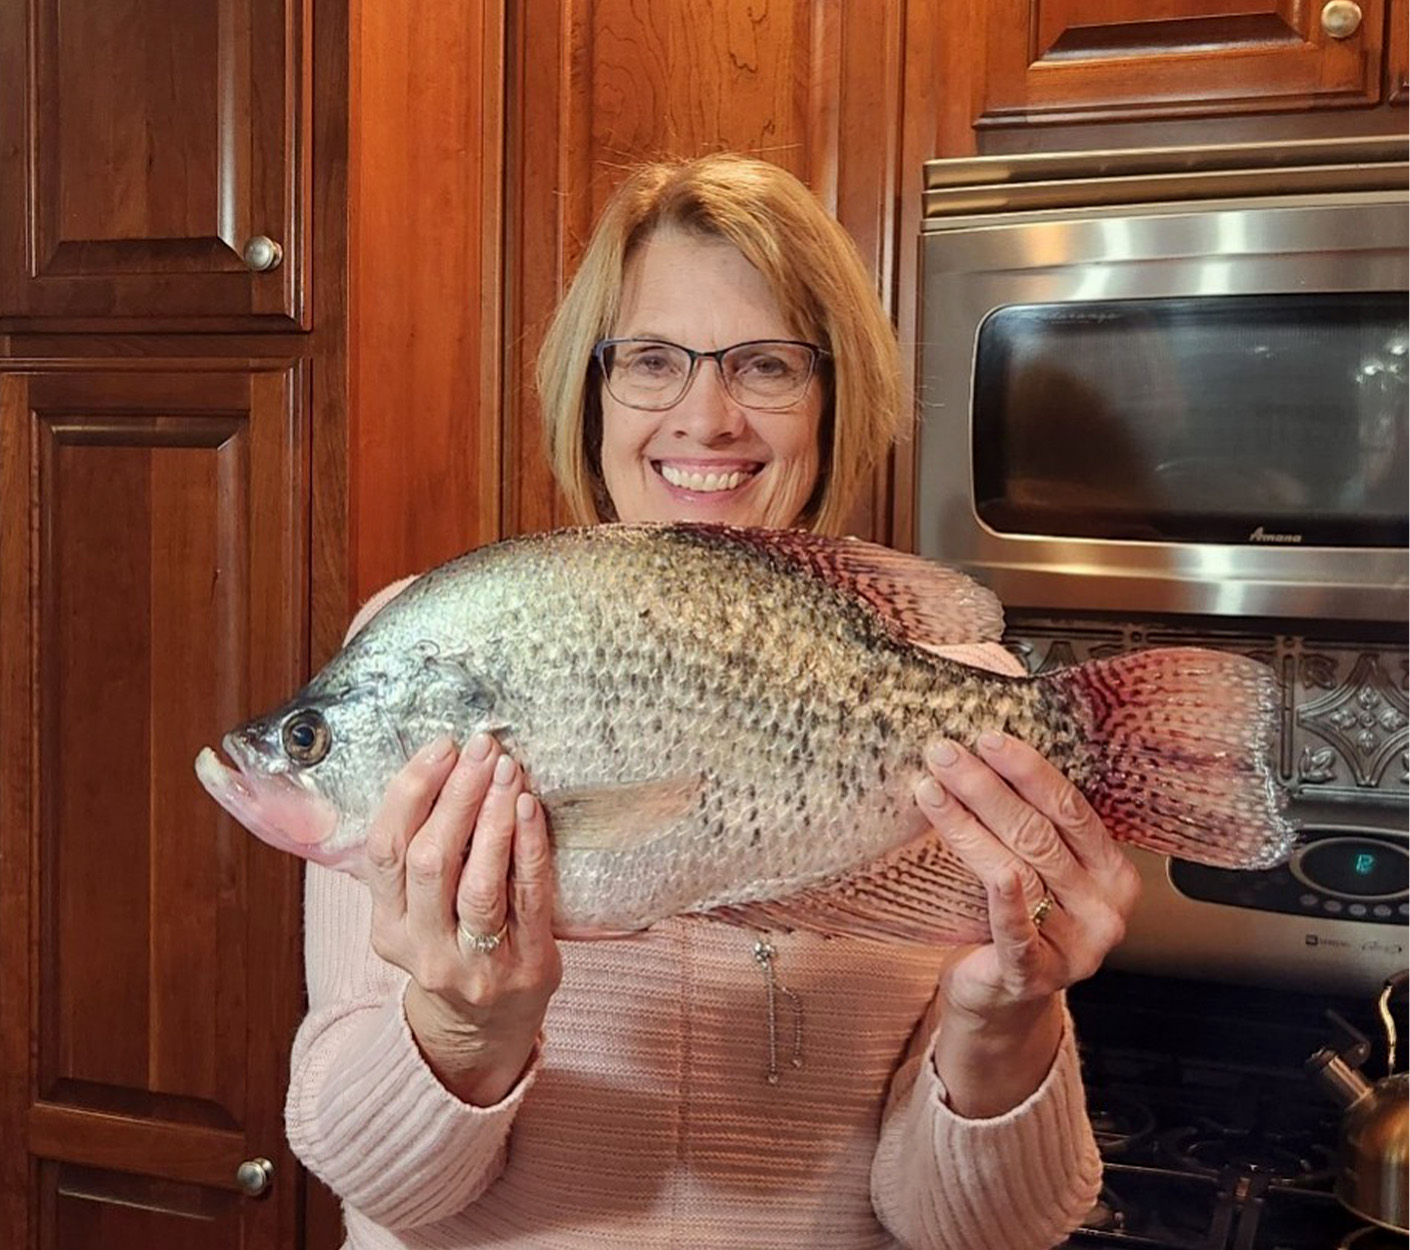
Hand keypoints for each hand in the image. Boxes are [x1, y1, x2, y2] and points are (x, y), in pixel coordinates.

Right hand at [364, 733, 561, 1105]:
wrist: (485, 1029)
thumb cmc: (452, 946)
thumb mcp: (415, 912)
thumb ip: (416, 856)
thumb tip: (442, 765)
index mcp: (387, 927)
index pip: (385, 851)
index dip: (411, 792)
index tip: (440, 747)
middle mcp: (424, 948)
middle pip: (430, 860)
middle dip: (456, 794)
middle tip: (481, 748)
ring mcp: (474, 964)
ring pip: (477, 882)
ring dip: (492, 816)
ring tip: (508, 769)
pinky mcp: (525, 967)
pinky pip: (527, 898)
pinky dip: (528, 847)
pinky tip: (530, 809)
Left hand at [915, 730, 1139, 1114]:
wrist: (1000, 1001)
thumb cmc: (1017, 919)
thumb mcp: (1039, 870)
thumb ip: (1032, 826)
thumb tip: (982, 752)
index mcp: (1113, 874)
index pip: (1071, 809)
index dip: (1029, 770)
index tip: (987, 736)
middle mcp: (1104, 909)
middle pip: (1039, 834)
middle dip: (987, 787)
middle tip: (944, 751)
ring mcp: (1075, 946)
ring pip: (1017, 868)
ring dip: (967, 822)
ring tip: (929, 786)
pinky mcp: (1035, 975)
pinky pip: (1016, 930)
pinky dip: (1002, 898)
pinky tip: (986, 866)